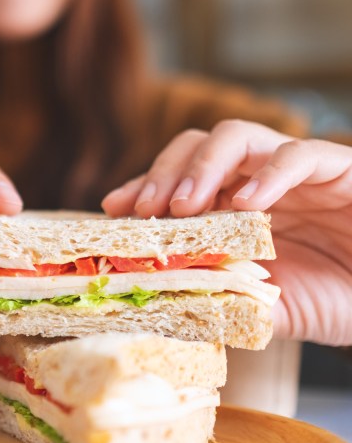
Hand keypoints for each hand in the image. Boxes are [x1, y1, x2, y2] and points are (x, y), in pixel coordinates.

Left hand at [102, 120, 351, 345]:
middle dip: (164, 172)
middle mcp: (255, 180)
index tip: (113, 209)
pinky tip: (251, 203)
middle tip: (146, 208)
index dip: (143, 188)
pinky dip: (272, 173)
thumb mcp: (267, 306)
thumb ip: (225, 298)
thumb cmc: (333, 297)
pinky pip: (302, 155)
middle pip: (196, 146)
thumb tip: (166, 305)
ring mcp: (294, 171)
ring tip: (185, 206)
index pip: (176, 182)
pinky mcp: (340, 170)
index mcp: (230, 206)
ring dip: (204, 166)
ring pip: (240, 137)